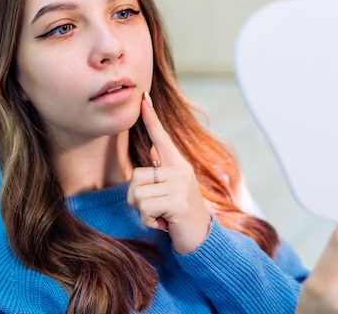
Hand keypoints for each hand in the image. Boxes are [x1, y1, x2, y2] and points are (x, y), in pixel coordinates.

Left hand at [127, 92, 211, 254]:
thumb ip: (162, 169)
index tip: (144, 97)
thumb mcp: (171, 190)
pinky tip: (164, 223)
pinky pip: (145, 208)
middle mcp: (180, 170)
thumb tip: (153, 146)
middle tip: (157, 209)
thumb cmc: (179, 214)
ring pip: (137, 194)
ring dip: (143, 212)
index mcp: (178, 165)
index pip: (161, 137)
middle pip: (136, 177)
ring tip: (161, 216)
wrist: (201, 239)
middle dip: (138, 199)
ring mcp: (180, 185)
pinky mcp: (178, 202)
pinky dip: (149, 221)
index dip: (151, 118)